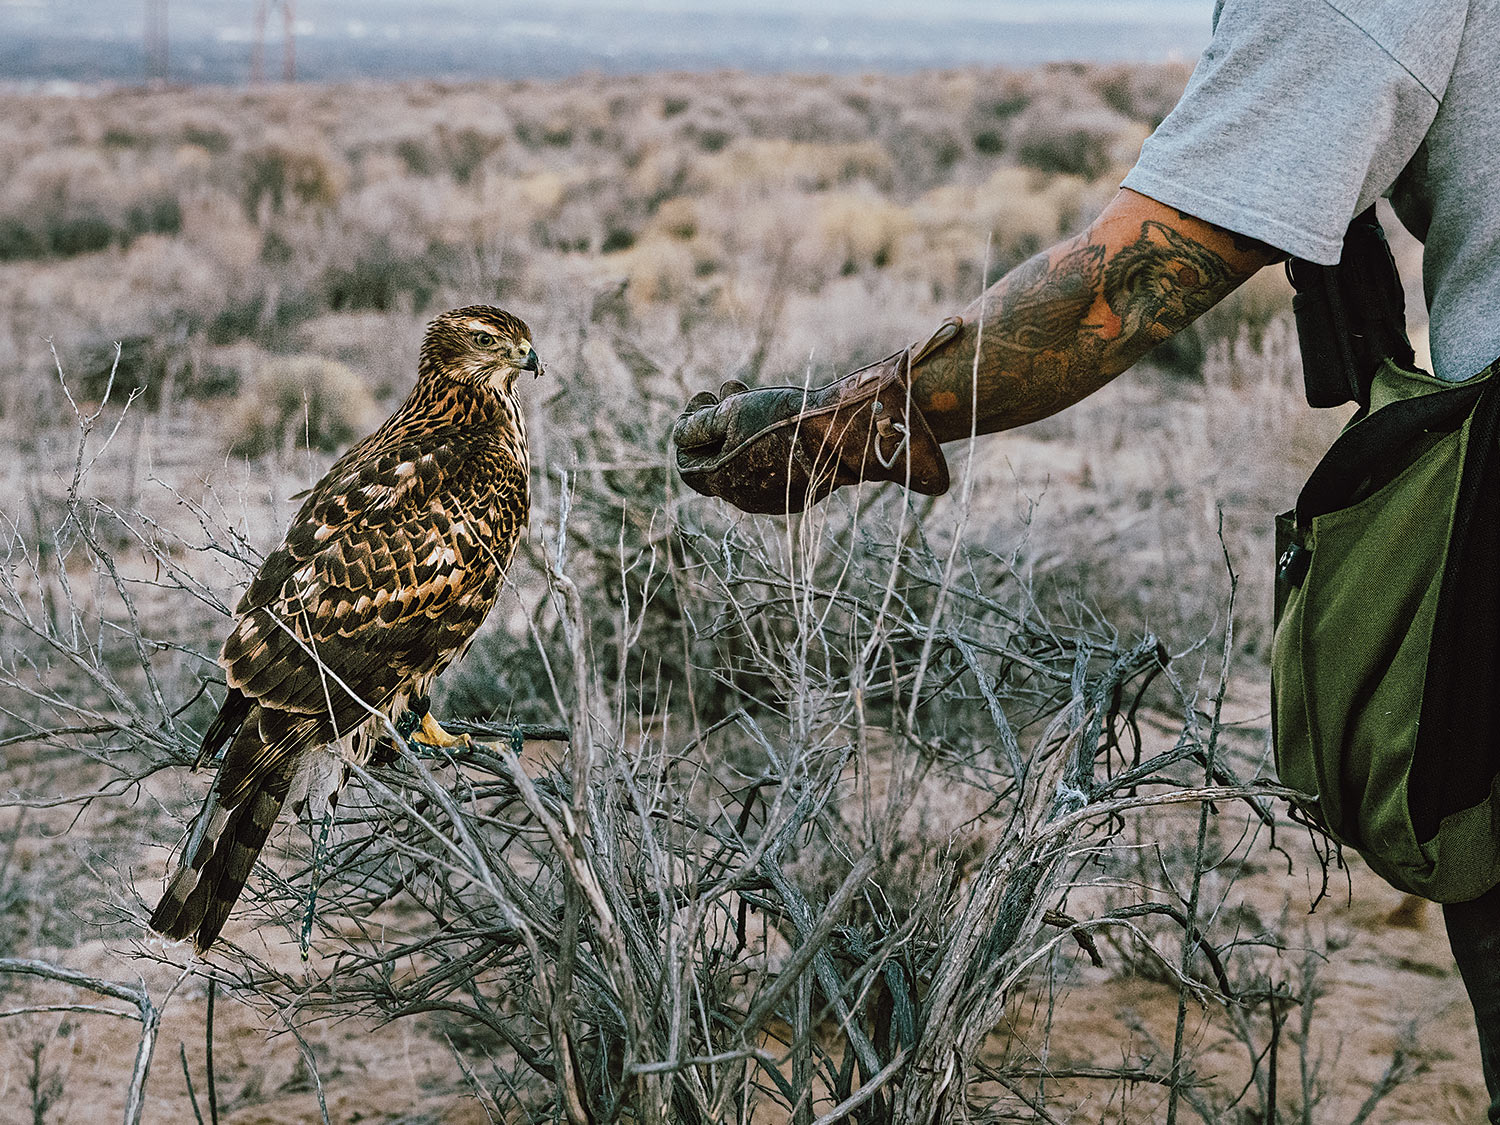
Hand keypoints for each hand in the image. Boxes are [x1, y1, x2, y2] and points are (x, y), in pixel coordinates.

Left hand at [672, 323, 959, 513]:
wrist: (846, 435)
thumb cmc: (786, 421)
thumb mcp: (733, 412)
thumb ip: (699, 424)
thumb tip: (679, 432)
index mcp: (724, 481)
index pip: (686, 464)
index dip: (684, 432)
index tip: (698, 403)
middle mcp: (745, 495)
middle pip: (714, 458)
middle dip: (710, 422)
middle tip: (715, 393)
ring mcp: (772, 495)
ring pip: (741, 457)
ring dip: (735, 424)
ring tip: (739, 391)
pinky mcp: (797, 488)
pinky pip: (768, 463)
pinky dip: (761, 438)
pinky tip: (769, 408)